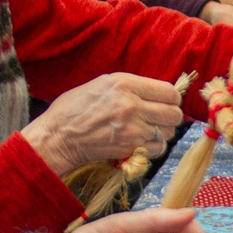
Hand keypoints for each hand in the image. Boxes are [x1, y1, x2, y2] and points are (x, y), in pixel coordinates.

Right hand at [19, 73, 182, 177]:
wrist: (58, 136)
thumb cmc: (75, 108)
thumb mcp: (102, 84)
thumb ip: (132, 87)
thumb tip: (157, 93)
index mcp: (124, 84)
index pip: (169, 92)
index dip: (170, 98)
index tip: (164, 102)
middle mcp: (132, 104)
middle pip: (174, 114)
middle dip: (169, 116)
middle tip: (158, 118)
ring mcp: (132, 128)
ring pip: (168, 132)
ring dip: (161, 132)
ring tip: (146, 130)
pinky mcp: (130, 148)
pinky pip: (158, 149)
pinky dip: (153, 148)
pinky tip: (140, 142)